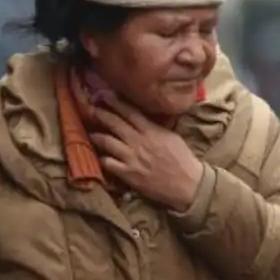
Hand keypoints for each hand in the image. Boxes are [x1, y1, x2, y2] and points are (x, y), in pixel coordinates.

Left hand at [88, 95, 203, 211]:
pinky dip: (102, 158)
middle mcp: (139, 142)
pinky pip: (108, 163)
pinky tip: (99, 156)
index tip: (103, 95)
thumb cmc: (182, 159)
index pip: (130, 112)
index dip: (115, 102)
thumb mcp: (171, 136)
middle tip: (91, 109)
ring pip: (107, 142)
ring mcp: (132, 158)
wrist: (189, 185)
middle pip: (114, 123)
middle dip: (101, 114)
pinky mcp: (128, 174)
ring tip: (92, 132)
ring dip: (97, 136)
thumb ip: (154, 126)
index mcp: (151, 131)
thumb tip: (142, 116)